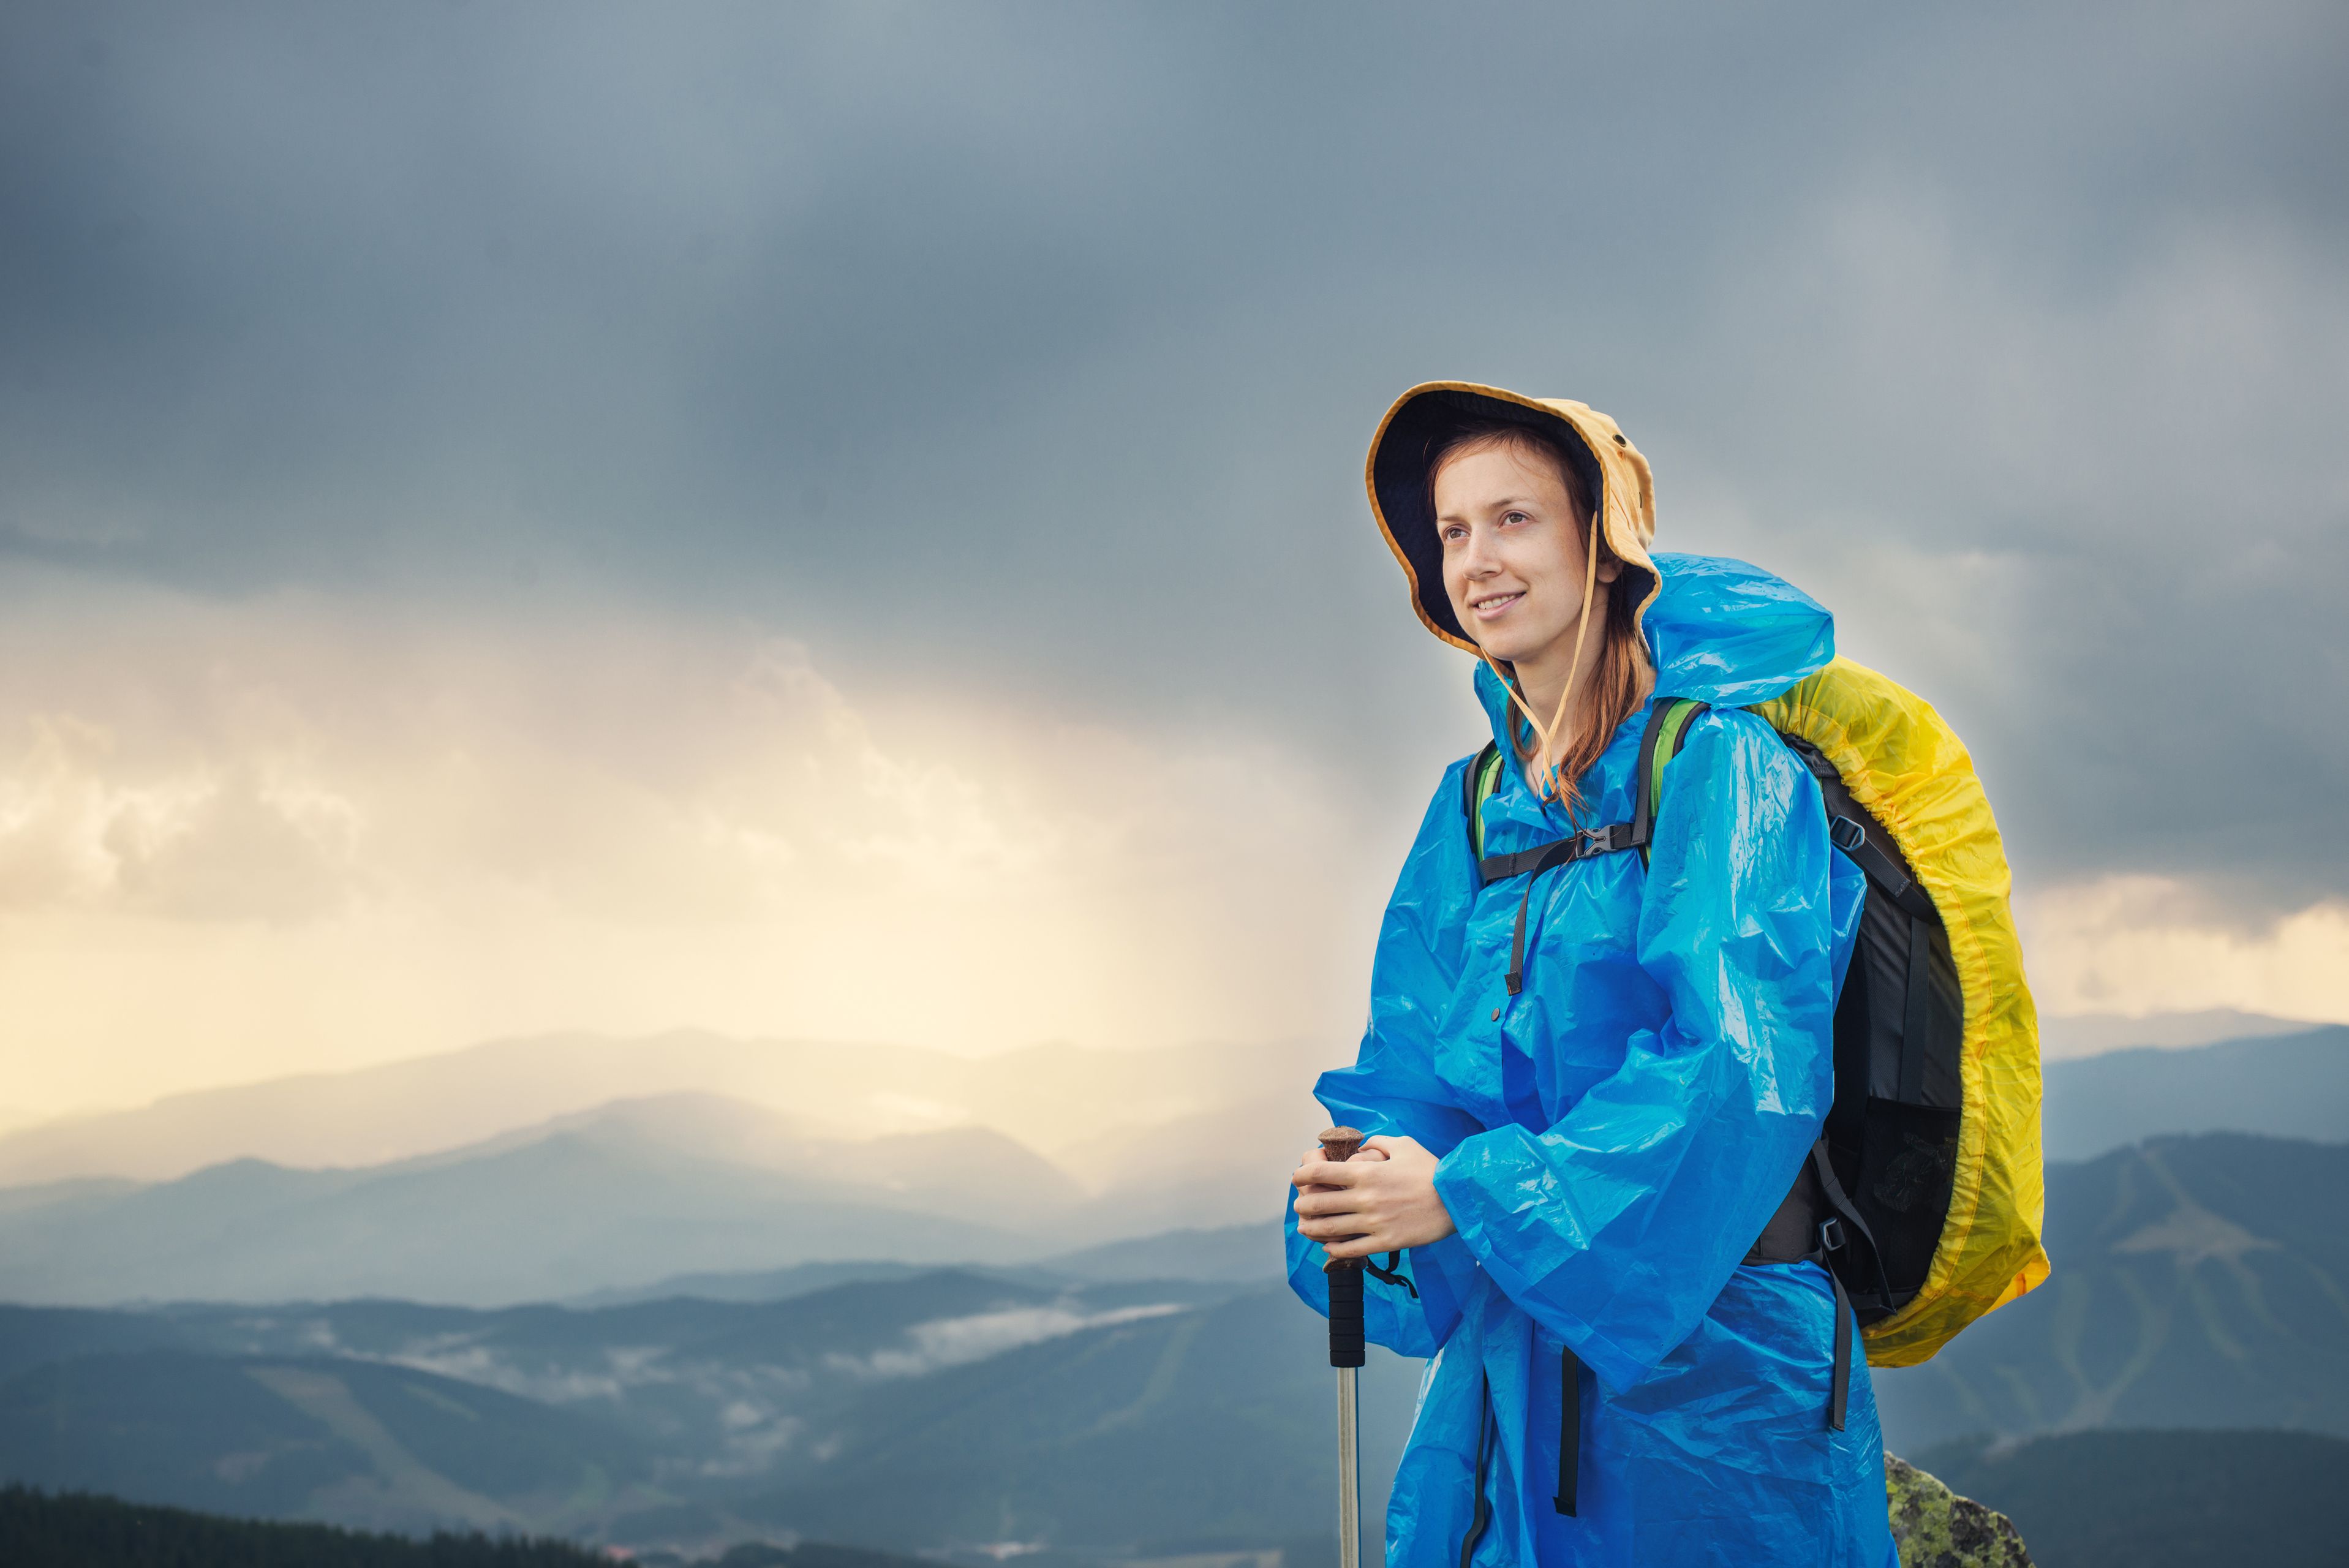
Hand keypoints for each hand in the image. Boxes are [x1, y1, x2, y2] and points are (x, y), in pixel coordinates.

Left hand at [1291, 1134, 1456, 1257]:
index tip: (1297, 1177)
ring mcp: (1373, 1222)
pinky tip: (1328, 1247)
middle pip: (1319, 1203)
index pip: (1321, 1171)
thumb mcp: (1404, 1145)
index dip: (1302, 1174)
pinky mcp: (1384, 1242)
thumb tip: (1361, 1144)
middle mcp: (1365, 1198)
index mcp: (1366, 1172)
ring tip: (1305, 1227)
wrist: (1457, 1200)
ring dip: (1311, 1228)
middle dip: (1302, 1204)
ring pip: (1330, 1229)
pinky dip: (1334, 1249)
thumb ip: (1378, 1143)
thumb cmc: (1431, 1170)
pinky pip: (1351, 1249)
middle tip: (1299, 1205)